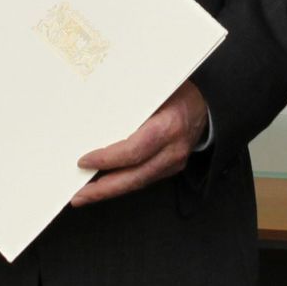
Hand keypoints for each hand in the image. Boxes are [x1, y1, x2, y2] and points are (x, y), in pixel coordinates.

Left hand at [70, 79, 208, 205]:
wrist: (209, 103)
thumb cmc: (180, 90)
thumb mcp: (157, 89)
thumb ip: (132, 100)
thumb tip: (95, 104)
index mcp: (168, 126)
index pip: (135, 150)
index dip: (108, 159)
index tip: (83, 161)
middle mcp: (172, 150)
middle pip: (134, 177)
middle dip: (103, 190)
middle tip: (77, 196)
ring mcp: (173, 162)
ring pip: (137, 182)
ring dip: (109, 191)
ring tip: (83, 195)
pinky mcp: (170, 167)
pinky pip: (143, 179)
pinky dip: (121, 184)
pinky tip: (103, 185)